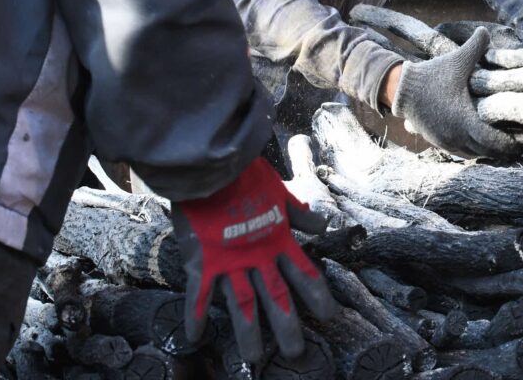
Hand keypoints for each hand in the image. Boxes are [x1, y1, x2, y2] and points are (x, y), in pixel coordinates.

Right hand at [171, 157, 337, 362]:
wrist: (212, 165)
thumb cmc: (246, 174)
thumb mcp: (279, 192)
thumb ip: (298, 214)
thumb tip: (322, 227)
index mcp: (278, 240)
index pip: (304, 273)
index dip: (318, 296)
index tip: (330, 317)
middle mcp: (258, 256)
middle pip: (276, 297)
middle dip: (287, 326)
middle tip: (296, 354)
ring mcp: (230, 261)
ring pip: (241, 305)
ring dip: (248, 333)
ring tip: (253, 359)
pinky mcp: (202, 260)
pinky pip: (197, 295)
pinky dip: (194, 317)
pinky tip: (192, 340)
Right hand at [393, 28, 517, 157]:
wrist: (402, 90)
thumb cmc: (432, 76)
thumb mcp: (456, 60)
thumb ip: (475, 46)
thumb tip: (486, 30)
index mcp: (465, 121)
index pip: (493, 142)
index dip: (508, 144)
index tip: (521, 142)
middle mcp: (456, 136)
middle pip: (486, 152)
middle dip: (502, 150)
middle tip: (517, 144)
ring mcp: (446, 142)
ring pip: (474, 154)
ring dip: (487, 151)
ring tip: (501, 145)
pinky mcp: (439, 142)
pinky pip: (462, 152)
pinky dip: (473, 150)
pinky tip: (479, 142)